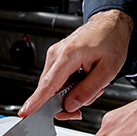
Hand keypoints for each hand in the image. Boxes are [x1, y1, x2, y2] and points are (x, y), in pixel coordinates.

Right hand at [19, 9, 133, 120]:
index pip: (49, 83)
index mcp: (69, 54)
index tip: (25, 111)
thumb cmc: (111, 41)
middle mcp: (57, 53)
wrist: (110, 24)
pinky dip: (68, 86)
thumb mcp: (108, 71)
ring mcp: (55, 54)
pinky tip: (83, 80)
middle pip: (49, 89)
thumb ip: (88, 91)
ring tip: (90, 85)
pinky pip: (56, 79)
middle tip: (81, 108)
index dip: (37, 100)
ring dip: (70, 93)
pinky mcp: (56, 57)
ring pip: (53, 86)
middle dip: (65, 103)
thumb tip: (70, 106)